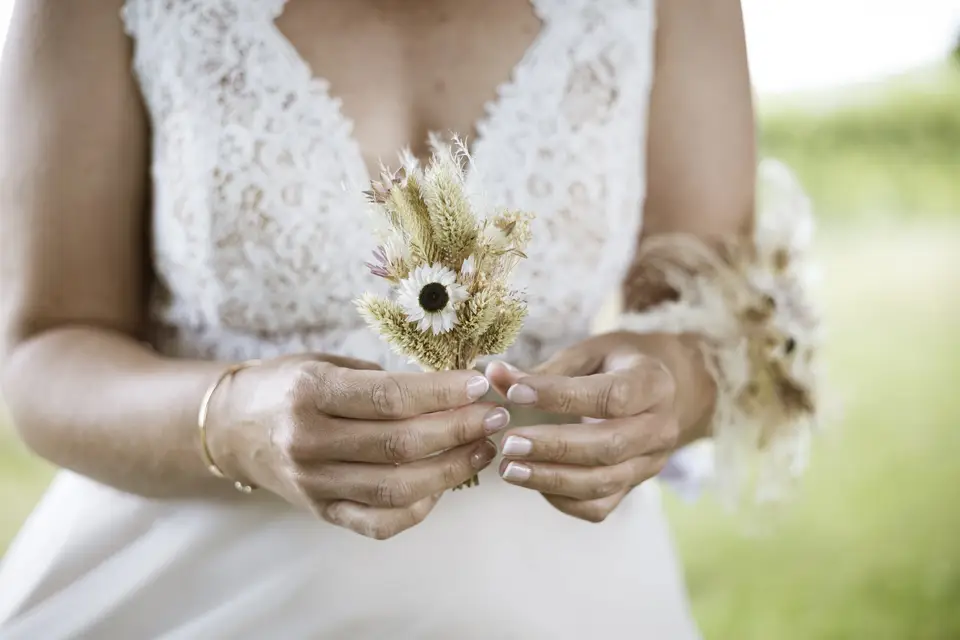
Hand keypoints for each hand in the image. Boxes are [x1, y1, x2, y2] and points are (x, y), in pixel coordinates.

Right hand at [206, 354, 508, 538]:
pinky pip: (380, 522)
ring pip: (397, 488)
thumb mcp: (325, 365)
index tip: (480, 384)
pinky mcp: (322, 512)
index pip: (390, 398)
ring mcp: (314, 484)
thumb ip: (382, 380)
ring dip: (452, 469)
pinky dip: (419, 508)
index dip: (442, 393)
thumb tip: (453, 387)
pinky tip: (443, 485)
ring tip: (483, 448)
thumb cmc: (288, 385)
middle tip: (494, 416)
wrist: (233, 428)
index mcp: (310, 394)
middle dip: (459, 430)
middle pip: (401, 445)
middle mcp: (308, 442)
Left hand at [486, 334, 680, 522]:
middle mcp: (660, 428)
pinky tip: (532, 481)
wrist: (662, 391)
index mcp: (653, 384)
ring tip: (509, 469)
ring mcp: (650, 463)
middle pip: (609, 446)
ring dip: (551, 479)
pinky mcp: (633, 487)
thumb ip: (548, 369)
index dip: (560, 396)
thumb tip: (496, 376)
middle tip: (509, 443)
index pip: (611, 396)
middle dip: (554, 447)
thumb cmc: (617, 364)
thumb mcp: (590, 353)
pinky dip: (562, 499)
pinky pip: (598, 506)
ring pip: (603, 482)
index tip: (515, 393)